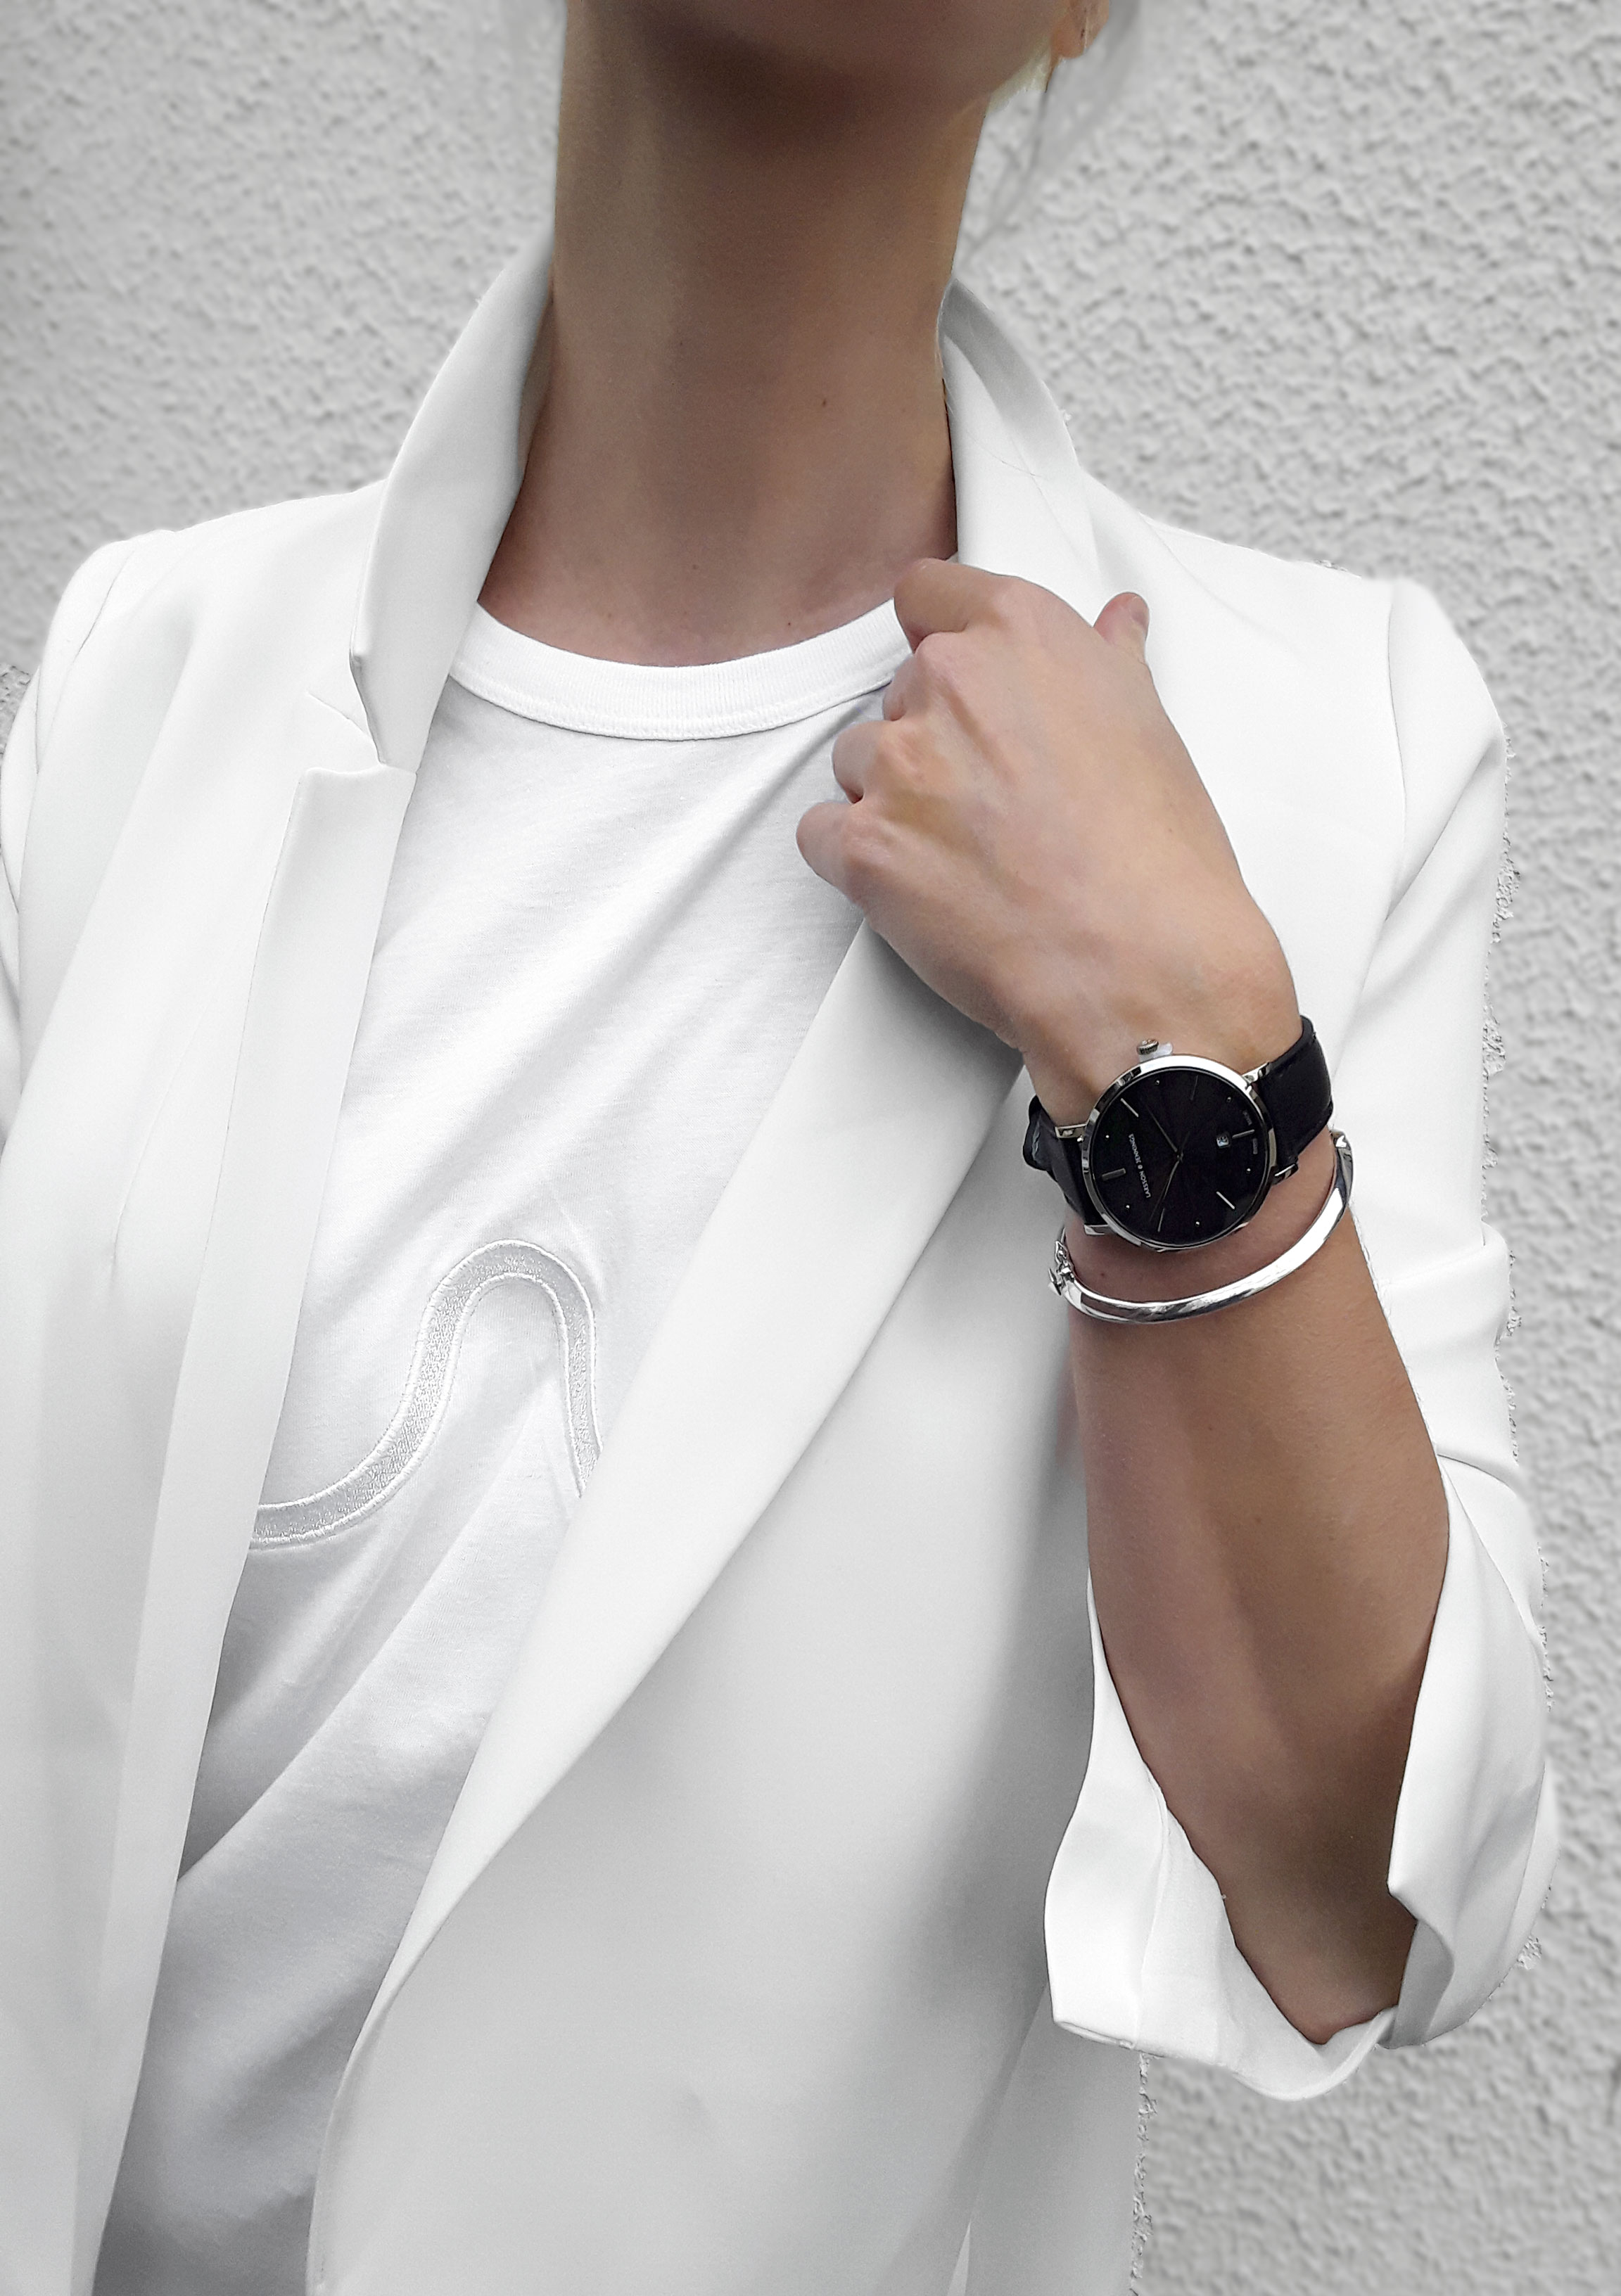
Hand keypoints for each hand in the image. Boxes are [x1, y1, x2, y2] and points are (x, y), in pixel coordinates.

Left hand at [796, 561, 1299, 1121]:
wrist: (1141, 968)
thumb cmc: (1159, 859)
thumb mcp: (1152, 731)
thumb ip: (1110, 663)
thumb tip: (1115, 620)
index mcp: (1022, 635)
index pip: (927, 591)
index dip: (935, 636)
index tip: (954, 682)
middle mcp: (949, 683)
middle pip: (897, 692)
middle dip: (929, 740)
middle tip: (989, 803)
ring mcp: (898, 765)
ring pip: (856, 762)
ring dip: (891, 800)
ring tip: (962, 855)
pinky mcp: (863, 847)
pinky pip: (823, 835)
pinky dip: (855, 861)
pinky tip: (918, 892)